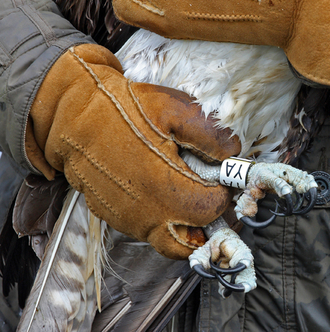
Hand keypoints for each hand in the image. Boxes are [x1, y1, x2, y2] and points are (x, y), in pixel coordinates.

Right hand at [25, 44, 239, 258]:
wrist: (74, 116)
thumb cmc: (125, 109)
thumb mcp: (174, 109)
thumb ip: (210, 134)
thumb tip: (232, 154)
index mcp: (165, 189)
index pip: (213, 209)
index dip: (223, 191)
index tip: (221, 175)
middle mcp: (145, 214)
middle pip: (192, 243)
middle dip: (208, 220)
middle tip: (210, 193)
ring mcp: (126, 220)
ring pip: (168, 240)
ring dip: (184, 223)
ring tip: (185, 190)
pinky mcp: (111, 216)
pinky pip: (145, 229)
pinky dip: (160, 217)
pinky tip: (158, 187)